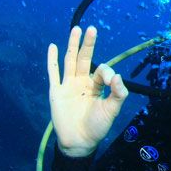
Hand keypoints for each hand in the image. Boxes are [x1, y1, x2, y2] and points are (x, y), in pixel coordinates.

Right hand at [46, 25, 128, 156]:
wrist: (79, 142)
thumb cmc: (97, 127)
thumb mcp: (112, 110)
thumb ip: (117, 93)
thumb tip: (116, 75)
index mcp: (96, 86)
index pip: (101, 70)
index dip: (106, 71)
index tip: (110, 80)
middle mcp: (82, 82)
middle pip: (84, 58)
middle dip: (88, 44)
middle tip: (92, 28)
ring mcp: (68, 86)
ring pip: (70, 61)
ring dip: (72, 45)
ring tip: (76, 29)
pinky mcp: (56, 92)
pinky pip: (53, 73)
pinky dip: (52, 60)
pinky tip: (53, 46)